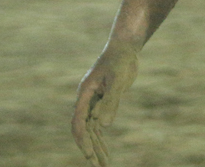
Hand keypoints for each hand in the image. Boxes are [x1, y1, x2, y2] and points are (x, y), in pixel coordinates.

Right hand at [72, 43, 138, 166]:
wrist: (125, 49)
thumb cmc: (120, 61)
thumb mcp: (118, 80)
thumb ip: (112, 102)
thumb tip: (104, 126)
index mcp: (85, 93)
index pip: (79, 121)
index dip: (83, 139)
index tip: (89, 154)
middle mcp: (86, 100)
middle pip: (83, 129)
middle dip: (89, 148)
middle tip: (96, 165)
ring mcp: (94, 102)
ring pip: (91, 130)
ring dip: (96, 147)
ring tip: (103, 164)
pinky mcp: (103, 103)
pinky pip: (99, 125)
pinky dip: (101, 139)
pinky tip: (104, 152)